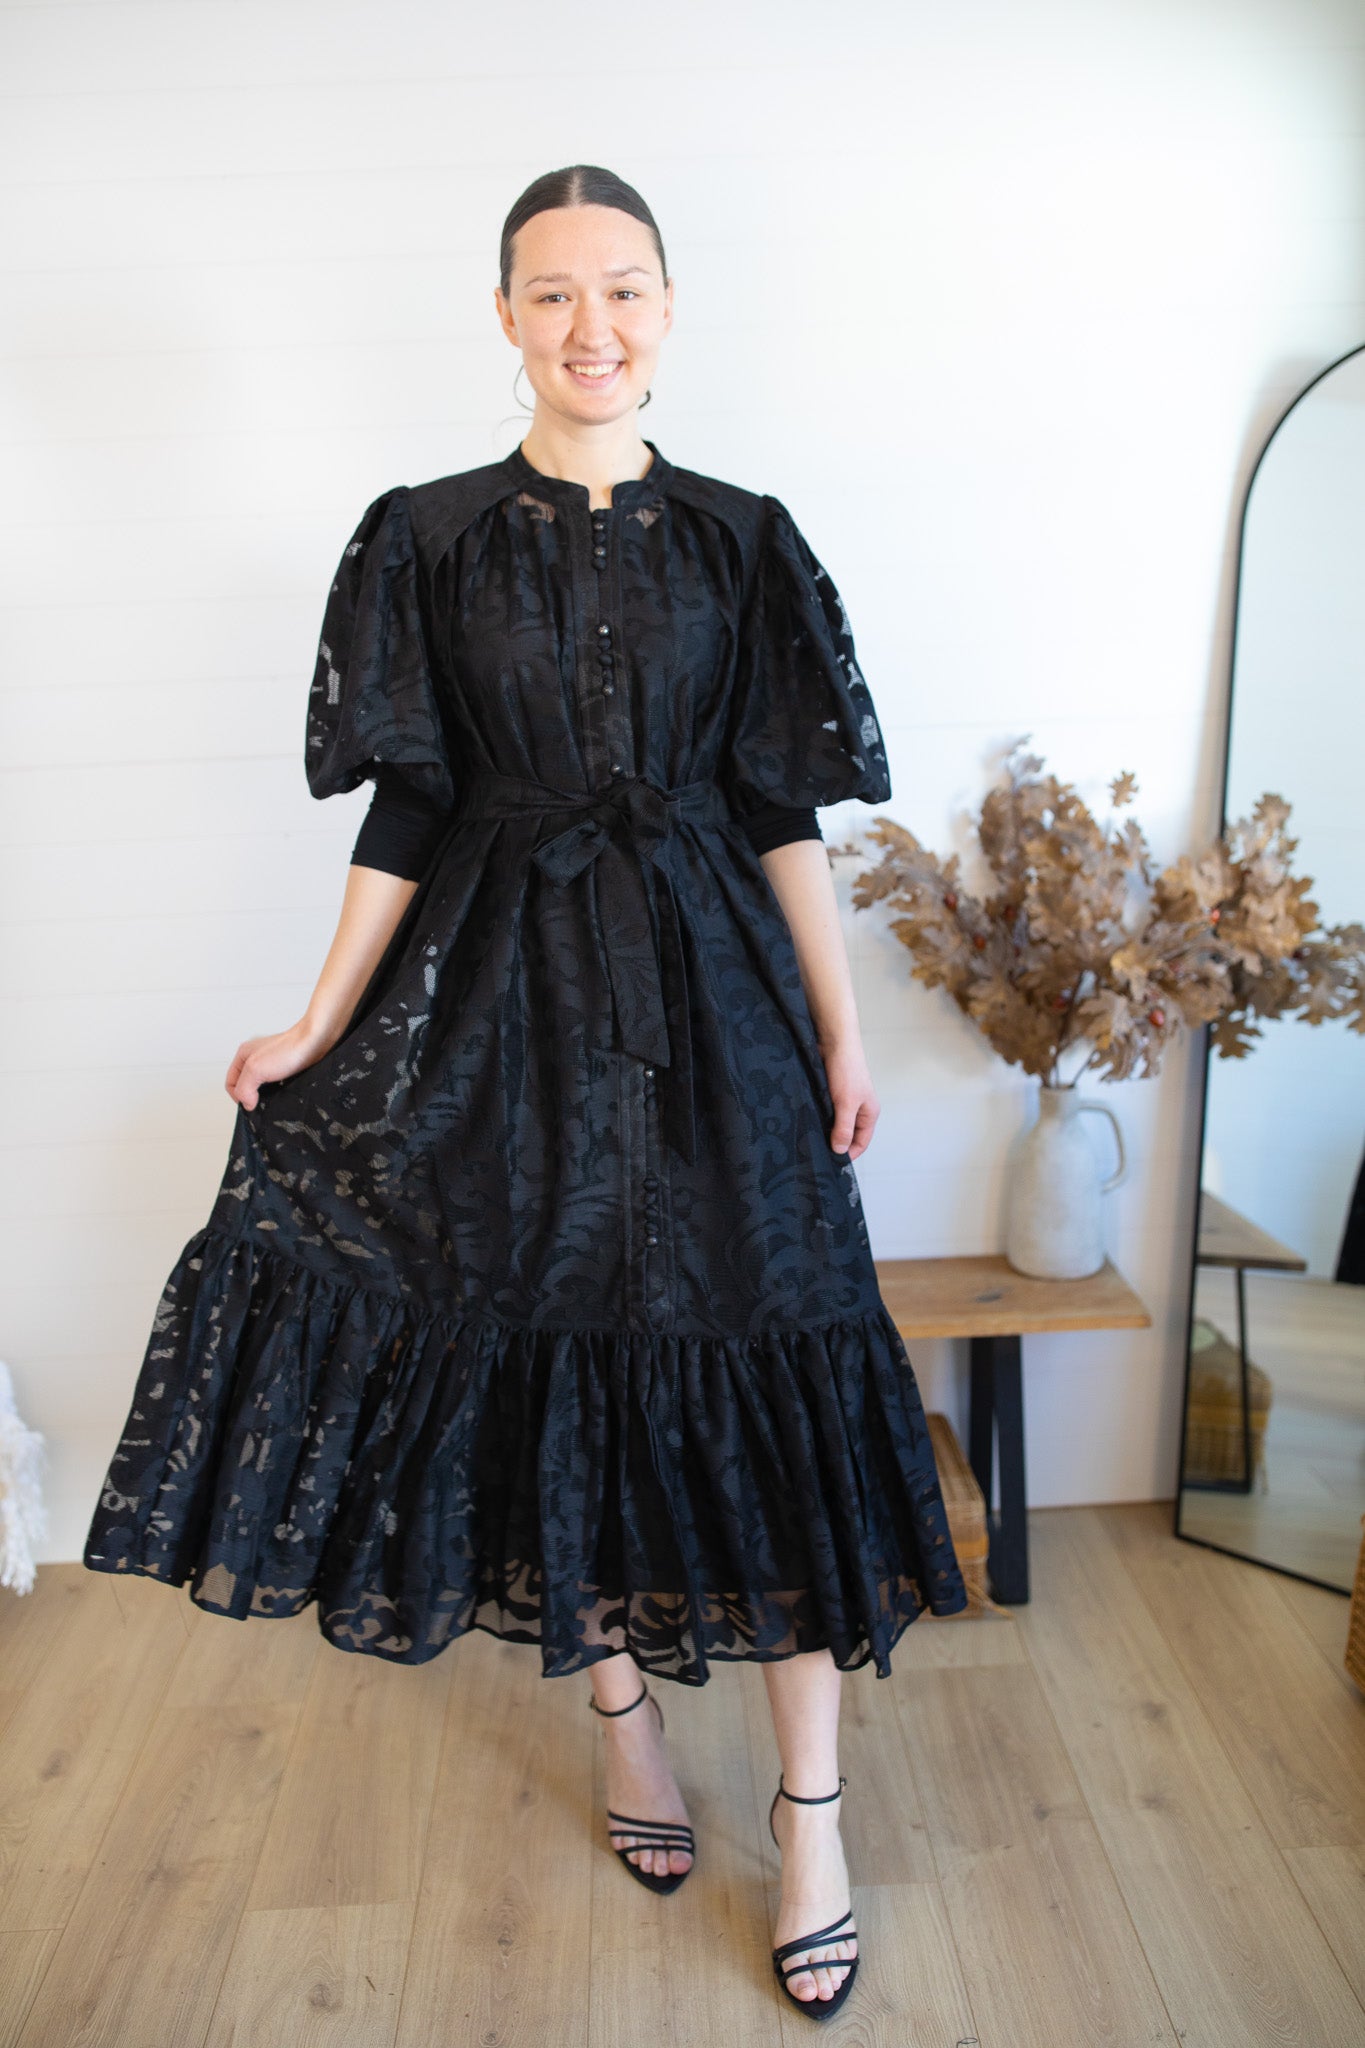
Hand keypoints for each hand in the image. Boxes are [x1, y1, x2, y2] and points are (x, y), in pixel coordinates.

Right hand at [225, 1018, 339, 1110]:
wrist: (316, 1042)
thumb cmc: (289, 1049)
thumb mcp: (256, 1069)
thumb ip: (245, 1088)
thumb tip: (246, 1104)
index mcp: (243, 1055)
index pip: (231, 1083)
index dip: (238, 1096)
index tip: (251, 1103)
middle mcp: (256, 1058)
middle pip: (246, 1085)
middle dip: (253, 1096)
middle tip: (262, 1102)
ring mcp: (271, 1063)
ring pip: (262, 1086)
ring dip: (267, 1095)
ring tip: (275, 1096)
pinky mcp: (286, 1069)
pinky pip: (277, 1085)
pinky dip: (279, 1091)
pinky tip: (285, 1091)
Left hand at [820, 1037, 879, 1159]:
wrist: (834, 1041)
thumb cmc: (846, 1070)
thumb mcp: (846, 1103)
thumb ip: (844, 1128)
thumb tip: (839, 1150)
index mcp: (868, 1114)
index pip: (861, 1143)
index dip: (848, 1154)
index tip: (830, 1162)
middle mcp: (857, 1109)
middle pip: (847, 1135)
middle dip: (834, 1143)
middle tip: (815, 1152)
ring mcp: (843, 1101)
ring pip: (833, 1124)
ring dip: (823, 1130)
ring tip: (808, 1138)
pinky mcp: (829, 1094)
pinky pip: (824, 1112)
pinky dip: (817, 1118)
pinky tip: (805, 1122)